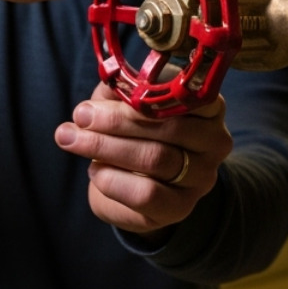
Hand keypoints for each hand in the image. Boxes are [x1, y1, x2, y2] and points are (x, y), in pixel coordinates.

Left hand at [56, 82, 233, 236]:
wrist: (135, 186)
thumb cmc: (134, 134)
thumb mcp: (127, 104)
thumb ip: (123, 90)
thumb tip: (110, 81)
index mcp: (208, 106)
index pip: (187, 94)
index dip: (145, 92)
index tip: (108, 88)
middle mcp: (215, 141)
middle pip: (169, 127)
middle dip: (116, 120)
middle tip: (80, 115)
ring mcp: (202, 177)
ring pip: (156, 158)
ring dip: (106, 147)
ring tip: (72, 139)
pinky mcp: (181, 207)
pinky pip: (146, 193)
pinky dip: (113, 180)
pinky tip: (95, 171)